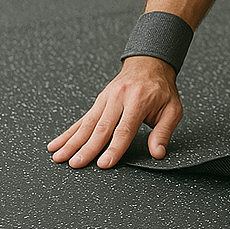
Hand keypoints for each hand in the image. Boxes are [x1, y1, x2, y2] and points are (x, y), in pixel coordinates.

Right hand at [48, 56, 182, 168]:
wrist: (149, 64)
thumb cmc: (161, 89)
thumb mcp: (172, 109)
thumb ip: (164, 132)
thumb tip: (157, 153)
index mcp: (138, 101)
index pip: (124, 129)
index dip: (114, 148)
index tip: (104, 163)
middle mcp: (119, 98)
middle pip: (101, 128)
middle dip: (87, 148)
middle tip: (76, 164)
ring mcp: (106, 99)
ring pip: (87, 124)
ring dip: (72, 142)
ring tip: (59, 157)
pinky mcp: (98, 101)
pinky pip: (82, 119)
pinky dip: (68, 133)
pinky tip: (57, 144)